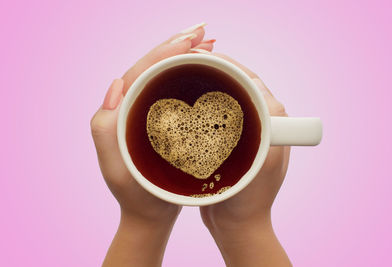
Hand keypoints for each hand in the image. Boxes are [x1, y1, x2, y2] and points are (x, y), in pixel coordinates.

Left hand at [90, 23, 213, 266]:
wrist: (148, 211)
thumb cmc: (132, 192)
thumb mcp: (114, 167)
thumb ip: (104, 128)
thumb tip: (116, 84)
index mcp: (120, 111)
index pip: (141, 71)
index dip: (165, 52)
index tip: (190, 38)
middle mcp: (133, 106)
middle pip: (155, 66)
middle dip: (179, 45)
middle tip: (204, 32)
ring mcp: (150, 112)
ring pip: (167, 75)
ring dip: (187, 55)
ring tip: (208, 43)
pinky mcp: (165, 120)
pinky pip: (176, 90)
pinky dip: (191, 75)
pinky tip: (206, 68)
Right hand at [200, 54, 291, 265]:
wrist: (237, 224)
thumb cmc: (251, 198)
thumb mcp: (265, 163)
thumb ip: (270, 131)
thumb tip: (266, 96)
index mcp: (273, 119)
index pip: (250, 79)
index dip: (226, 64)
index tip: (200, 58)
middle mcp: (259, 119)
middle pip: (233, 84)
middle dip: (210, 72)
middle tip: (184, 67)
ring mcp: (241, 130)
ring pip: (220, 98)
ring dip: (202, 88)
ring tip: (179, 81)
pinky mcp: (226, 140)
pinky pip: (211, 115)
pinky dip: (197, 108)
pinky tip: (180, 107)